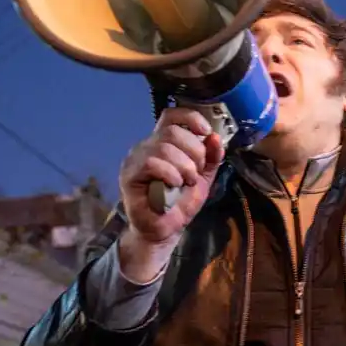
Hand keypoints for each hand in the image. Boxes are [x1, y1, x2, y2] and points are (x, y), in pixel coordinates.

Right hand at [117, 108, 225, 275]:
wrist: (165, 229)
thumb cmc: (180, 202)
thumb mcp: (203, 178)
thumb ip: (211, 158)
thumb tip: (215, 137)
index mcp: (163, 142)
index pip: (171, 115)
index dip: (190, 117)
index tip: (206, 131)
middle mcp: (147, 145)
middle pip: (172, 132)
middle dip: (194, 152)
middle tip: (196, 173)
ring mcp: (136, 159)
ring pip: (164, 147)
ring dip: (184, 166)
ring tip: (186, 182)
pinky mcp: (129, 174)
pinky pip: (152, 162)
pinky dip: (170, 173)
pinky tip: (175, 184)